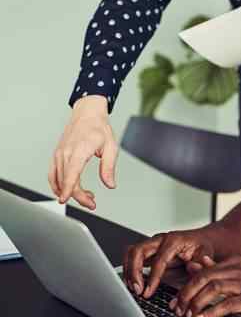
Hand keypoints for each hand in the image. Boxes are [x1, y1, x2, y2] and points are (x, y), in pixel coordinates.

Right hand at [49, 95, 116, 209]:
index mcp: (79, 150)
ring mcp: (59, 154)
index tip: (64, 200)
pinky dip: (58, 185)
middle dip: (78, 196)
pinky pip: (53, 174)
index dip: (68, 189)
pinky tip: (68, 190)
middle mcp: (65, 153)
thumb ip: (109, 167)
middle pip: (66, 181)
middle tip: (92, 203)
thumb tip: (110, 184)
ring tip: (86, 196)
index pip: (71, 174)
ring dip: (70, 192)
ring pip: (59, 180)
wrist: (87, 114)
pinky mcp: (56, 155)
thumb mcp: (111, 147)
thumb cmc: (99, 128)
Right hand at [123, 229, 216, 298]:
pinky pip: (133, 257)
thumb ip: (198, 266)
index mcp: (174, 240)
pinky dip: (129, 270)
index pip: (159, 260)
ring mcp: (153, 244)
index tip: (147, 292)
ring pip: (132, 252)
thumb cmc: (203, 247)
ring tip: (133, 288)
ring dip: (129, 271)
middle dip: (134, 271)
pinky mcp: (149, 251)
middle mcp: (161, 239)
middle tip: (137, 290)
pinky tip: (133, 283)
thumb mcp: (205, 256)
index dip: (152, 277)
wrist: (202, 240)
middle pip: (138, 251)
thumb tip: (190, 278)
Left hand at [170, 257, 240, 316]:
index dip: (186, 285)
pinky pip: (227, 303)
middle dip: (186, 294)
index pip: (203, 270)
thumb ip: (223, 266)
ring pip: (211, 289)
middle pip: (202, 278)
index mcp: (234, 262)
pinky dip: (211, 312)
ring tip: (187, 316)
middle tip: (177, 309)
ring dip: (195, 303)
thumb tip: (200, 263)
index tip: (177, 298)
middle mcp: (237, 270)